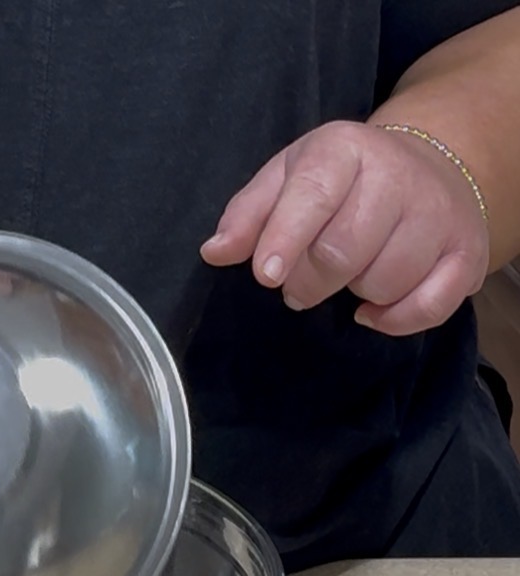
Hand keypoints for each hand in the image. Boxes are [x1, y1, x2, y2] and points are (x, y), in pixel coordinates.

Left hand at [201, 120, 489, 335]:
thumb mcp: (284, 180)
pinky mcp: (466, 253)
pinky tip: (373, 308)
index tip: (267, 274)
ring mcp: (439, 214)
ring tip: (349, 273)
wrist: (424, 167)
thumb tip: (215, 251)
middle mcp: (399, 176)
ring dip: (353, 293)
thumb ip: (247, 215)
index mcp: (345, 150)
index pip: (315, 195)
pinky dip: (394, 319)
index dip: (287, 239)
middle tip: (300, 281)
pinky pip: (428, 307)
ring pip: (383, 282)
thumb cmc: (336, 183)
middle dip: (310, 281)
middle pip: (343, 252)